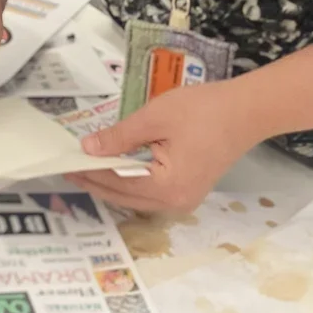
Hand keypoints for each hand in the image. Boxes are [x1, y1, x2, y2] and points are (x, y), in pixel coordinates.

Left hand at [67, 83, 253, 212]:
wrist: (247, 110)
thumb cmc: (203, 110)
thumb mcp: (156, 117)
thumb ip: (120, 136)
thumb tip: (89, 147)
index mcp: (166, 187)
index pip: (116, 183)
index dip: (89, 171)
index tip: (65, 163)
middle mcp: (175, 202)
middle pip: (125, 196)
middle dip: (96, 181)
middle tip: (69, 167)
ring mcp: (184, 199)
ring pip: (137, 196)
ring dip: (113, 182)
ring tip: (87, 166)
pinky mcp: (189, 189)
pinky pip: (151, 190)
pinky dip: (131, 179)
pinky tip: (117, 166)